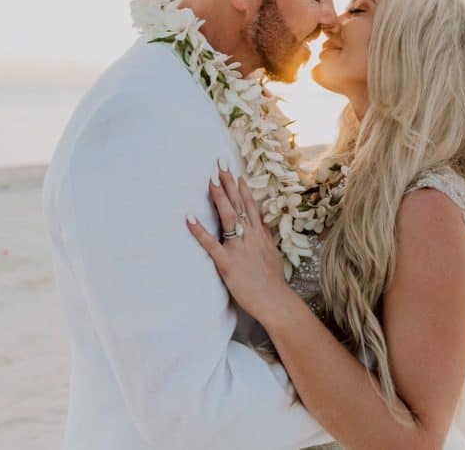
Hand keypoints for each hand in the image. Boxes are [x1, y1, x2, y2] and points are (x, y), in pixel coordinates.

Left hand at [186, 163, 289, 321]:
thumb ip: (265, 238)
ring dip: (219, 197)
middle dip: (229, 183)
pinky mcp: (227, 262)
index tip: (236, 174)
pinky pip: (210, 244)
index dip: (242, 189)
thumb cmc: (273, 281)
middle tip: (220, 164)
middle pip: (239, 204)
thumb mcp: (273, 254)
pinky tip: (189, 218)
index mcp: (260, 235)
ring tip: (210, 181)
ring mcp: (239, 248)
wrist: (275, 300)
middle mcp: (250, 236)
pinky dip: (199, 230)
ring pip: (228, 217)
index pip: (250, 206)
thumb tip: (261, 225)